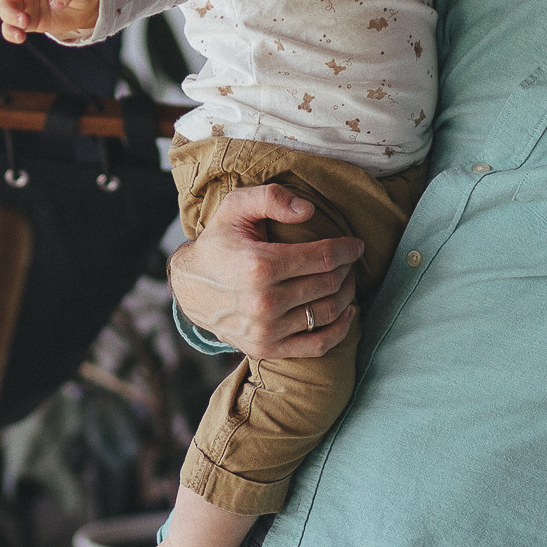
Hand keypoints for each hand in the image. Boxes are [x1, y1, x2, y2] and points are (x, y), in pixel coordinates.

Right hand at [169, 181, 359, 360]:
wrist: (189, 288)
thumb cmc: (218, 243)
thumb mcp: (235, 207)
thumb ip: (270, 197)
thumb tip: (308, 210)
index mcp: (259, 265)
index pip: (324, 257)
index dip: (347, 249)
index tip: (356, 245)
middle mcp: (263, 302)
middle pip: (329, 284)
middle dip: (347, 269)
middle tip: (349, 261)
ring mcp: (265, 330)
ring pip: (328, 313)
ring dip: (347, 295)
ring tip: (347, 281)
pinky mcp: (266, 348)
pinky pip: (317, 346)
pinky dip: (340, 330)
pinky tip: (347, 313)